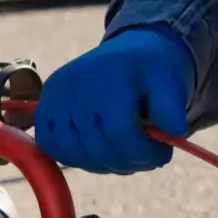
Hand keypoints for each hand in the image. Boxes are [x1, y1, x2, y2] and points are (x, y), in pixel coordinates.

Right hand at [32, 28, 192, 172]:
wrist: (127, 54)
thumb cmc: (150, 71)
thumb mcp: (170, 82)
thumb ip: (172, 107)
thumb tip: (173, 131)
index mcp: (109, 76)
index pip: (120, 133)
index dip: (144, 153)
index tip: (162, 153)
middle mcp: (75, 86)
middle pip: (97, 149)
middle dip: (128, 161)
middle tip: (145, 155)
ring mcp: (54, 97)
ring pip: (72, 154)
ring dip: (101, 163)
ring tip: (122, 151)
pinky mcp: (43, 108)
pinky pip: (51, 147)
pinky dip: (74, 156)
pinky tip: (97, 149)